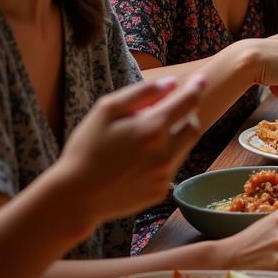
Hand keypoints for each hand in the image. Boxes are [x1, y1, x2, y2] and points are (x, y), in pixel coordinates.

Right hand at [56, 76, 205, 225]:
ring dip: (177, 136)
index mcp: (153, 128)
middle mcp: (166, 152)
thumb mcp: (106, 110)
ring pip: (185, 147)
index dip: (196, 88)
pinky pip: (172, 167)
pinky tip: (142, 158)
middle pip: (193, 126)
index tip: (201, 80)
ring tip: (151, 134)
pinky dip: (165, 156)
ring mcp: (165, 174)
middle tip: (171, 110)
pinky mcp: (160, 190)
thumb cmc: (85, 148)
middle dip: (187, 114)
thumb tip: (171, 83)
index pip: (188, 102)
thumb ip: (142, 92)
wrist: (75, 196)